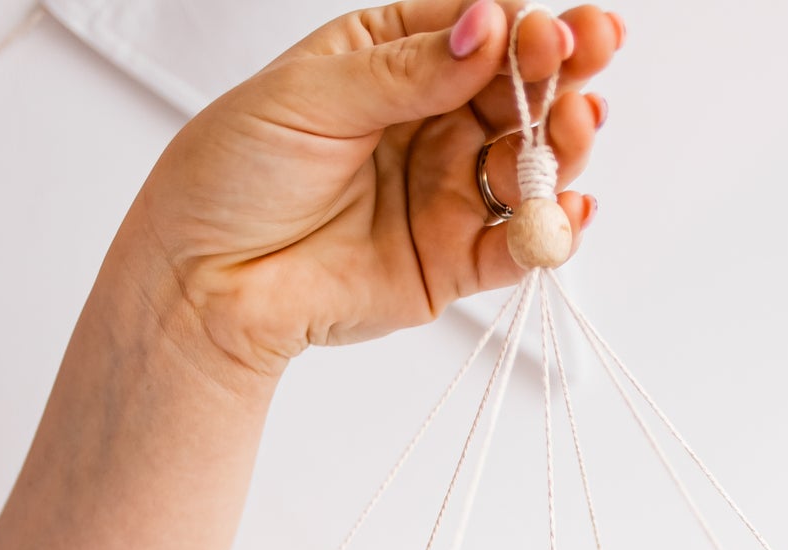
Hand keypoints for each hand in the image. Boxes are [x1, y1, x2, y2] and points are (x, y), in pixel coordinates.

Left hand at [134, 2, 621, 379]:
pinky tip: (570, 211)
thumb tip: (486, 30)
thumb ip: (408, 70)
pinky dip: (551, 233)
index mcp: (395, 58)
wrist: (204, 281)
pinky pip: (515, 248)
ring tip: (574, 133)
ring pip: (528, 167)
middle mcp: (430, 122)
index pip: (481, 32)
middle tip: (583, 72)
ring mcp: (445, 193)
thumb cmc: (234, 175)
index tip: (552, 33)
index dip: (526, 30)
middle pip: (519, 95)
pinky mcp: (450, 264)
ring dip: (561, 149)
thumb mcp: (314, 95)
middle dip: (560, 82)